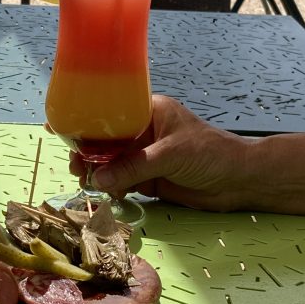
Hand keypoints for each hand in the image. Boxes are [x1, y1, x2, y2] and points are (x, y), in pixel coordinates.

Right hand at [84, 95, 251, 210]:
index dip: (88, 122)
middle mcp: (144, 132)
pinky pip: (123, 181)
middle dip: (89, 152)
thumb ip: (134, 166)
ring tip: (85, 181)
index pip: (112, 112)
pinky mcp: (150, 179)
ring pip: (113, 163)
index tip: (64, 130)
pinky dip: (112, 187)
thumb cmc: (211, 153)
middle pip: (107, 141)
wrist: (240, 181)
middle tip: (76, 165)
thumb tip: (98, 177)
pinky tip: (106, 192)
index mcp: (149, 111)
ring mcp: (146, 157)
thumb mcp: (170, 155)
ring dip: (98, 172)